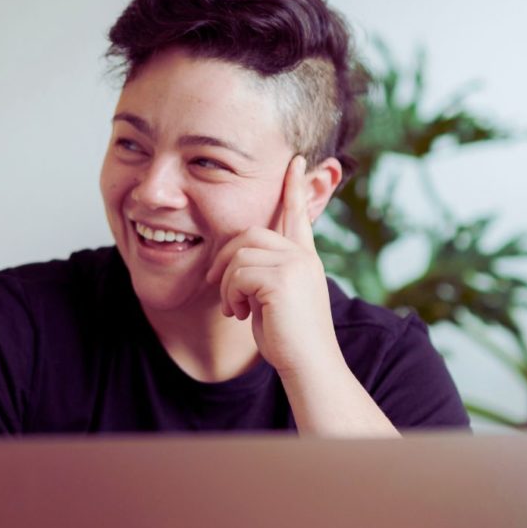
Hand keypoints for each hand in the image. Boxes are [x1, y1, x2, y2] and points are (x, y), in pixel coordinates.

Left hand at [205, 155, 339, 377]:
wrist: (309, 366)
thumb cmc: (289, 340)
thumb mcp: (275, 301)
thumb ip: (263, 276)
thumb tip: (236, 266)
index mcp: (305, 259)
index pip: (297, 215)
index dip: (294, 187)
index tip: (294, 161)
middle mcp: (303, 257)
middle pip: (249, 234)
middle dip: (224, 258)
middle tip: (217, 287)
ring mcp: (295, 265)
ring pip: (239, 256)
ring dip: (226, 285)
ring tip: (234, 309)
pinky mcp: (282, 278)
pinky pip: (238, 274)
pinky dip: (230, 295)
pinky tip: (239, 314)